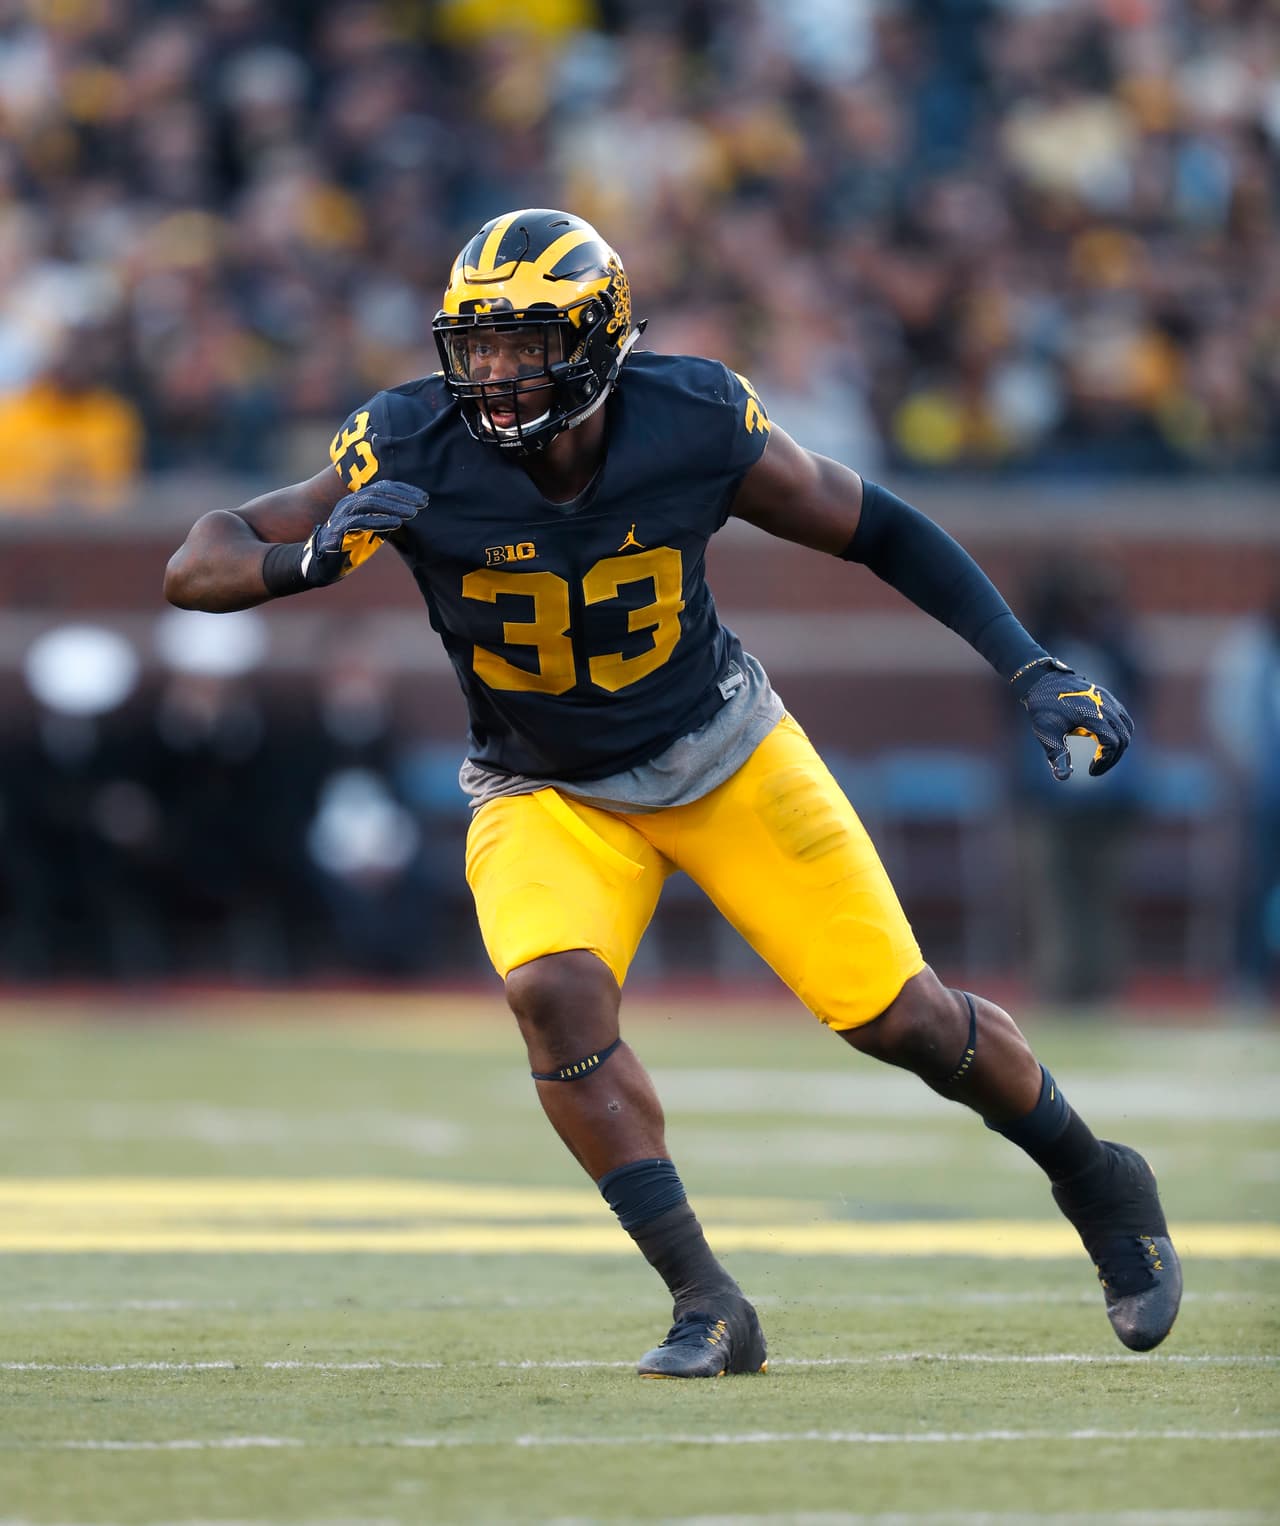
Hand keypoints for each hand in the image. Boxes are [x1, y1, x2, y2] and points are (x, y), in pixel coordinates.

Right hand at [301, 480, 426, 585]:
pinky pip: (360, 521)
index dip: (404, 490)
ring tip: (413, 513)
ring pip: (369, 503)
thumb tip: (412, 511)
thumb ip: (388, 518)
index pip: (383, 487)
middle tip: (421, 504)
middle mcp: (350, 503)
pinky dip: (380, 521)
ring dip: (393, 507)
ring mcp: (342, 515)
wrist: (327, 565)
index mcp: (358, 500)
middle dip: (402, 497)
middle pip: (377, 492)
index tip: (424, 498)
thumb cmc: (353, 546)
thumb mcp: (375, 530)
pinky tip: (396, 524)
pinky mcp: (338, 530)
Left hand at [1017, 659, 1133, 780]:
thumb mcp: (1047, 734)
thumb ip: (1058, 755)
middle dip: (1113, 757)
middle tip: (1097, 767)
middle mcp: (1105, 706)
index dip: (1105, 762)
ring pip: (1127, 727)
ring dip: (1118, 744)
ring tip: (1101, 755)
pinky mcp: (1107, 697)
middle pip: (1124, 737)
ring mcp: (1108, 700)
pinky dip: (1119, 731)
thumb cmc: (1044, 709)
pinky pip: (1123, 717)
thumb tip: (1063, 777)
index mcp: (1092, 715)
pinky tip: (1102, 740)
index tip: (1091, 771)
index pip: (1113, 744)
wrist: (1042, 682)